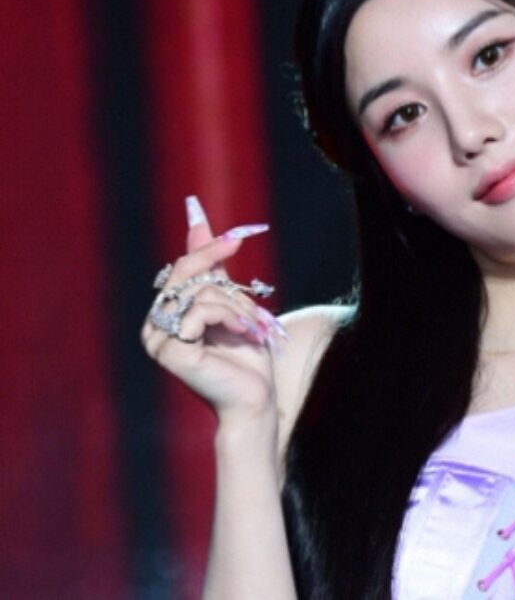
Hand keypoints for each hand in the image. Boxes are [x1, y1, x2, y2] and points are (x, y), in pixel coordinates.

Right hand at [141, 196, 285, 424]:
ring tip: (253, 329)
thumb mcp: (233, 306)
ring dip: (237, 307)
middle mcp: (154, 326)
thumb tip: (199, 221)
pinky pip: (199, 312)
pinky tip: (244, 333)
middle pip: (187, 275)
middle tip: (254, 307)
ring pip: (200, 293)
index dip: (207, 250)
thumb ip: (214, 270)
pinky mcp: (169, 352)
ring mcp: (157, 340)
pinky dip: (229, 318)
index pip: (181, 269)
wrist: (255, 399)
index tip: (236, 238)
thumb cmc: (246, 359)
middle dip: (230, 287)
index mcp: (166, 315)